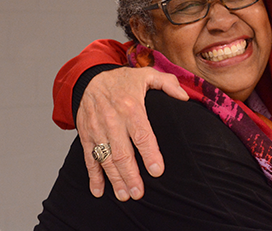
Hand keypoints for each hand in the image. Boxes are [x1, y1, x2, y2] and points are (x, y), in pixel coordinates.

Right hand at [76, 66, 187, 199]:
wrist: (89, 79)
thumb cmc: (122, 80)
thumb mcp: (146, 75)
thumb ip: (168, 83)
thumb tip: (185, 96)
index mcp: (131, 107)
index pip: (142, 134)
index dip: (149, 154)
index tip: (157, 171)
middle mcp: (113, 121)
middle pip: (122, 153)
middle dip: (131, 175)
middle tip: (139, 193)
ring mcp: (97, 130)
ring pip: (106, 159)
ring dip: (115, 179)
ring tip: (125, 195)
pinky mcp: (86, 136)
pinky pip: (88, 159)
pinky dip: (93, 176)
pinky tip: (99, 191)